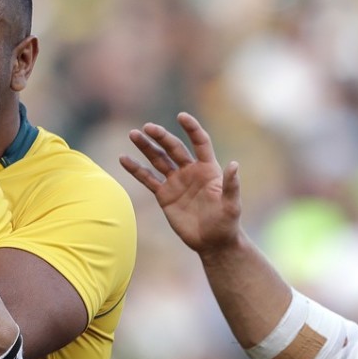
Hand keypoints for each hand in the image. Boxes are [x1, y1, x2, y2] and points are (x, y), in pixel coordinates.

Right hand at [120, 112, 242, 256]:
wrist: (213, 242)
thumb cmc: (227, 223)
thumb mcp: (232, 205)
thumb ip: (231, 185)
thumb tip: (234, 164)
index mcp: (208, 169)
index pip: (200, 142)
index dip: (191, 129)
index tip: (181, 116)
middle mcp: (190, 170)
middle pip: (174, 148)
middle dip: (161, 136)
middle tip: (147, 127)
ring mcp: (176, 181)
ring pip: (158, 159)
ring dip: (146, 147)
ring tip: (133, 134)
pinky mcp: (164, 195)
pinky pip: (147, 179)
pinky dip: (135, 169)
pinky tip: (123, 158)